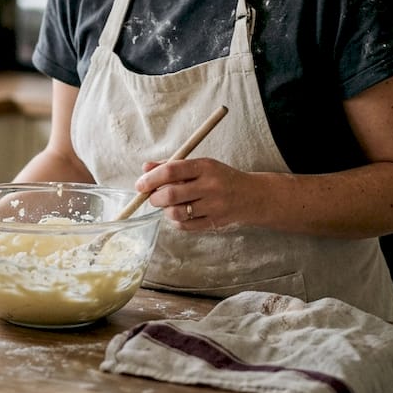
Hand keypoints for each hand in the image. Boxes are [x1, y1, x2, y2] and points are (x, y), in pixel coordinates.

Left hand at [135, 157, 259, 230]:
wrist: (251, 195)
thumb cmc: (220, 178)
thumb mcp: (200, 165)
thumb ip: (172, 166)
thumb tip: (145, 168)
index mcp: (205, 167)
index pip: (171, 170)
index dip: (151, 178)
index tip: (140, 184)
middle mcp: (210, 186)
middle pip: (171, 194)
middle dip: (154, 198)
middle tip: (152, 197)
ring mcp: (213, 206)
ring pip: (177, 212)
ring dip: (165, 210)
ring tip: (168, 205)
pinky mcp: (215, 222)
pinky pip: (185, 226)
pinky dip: (176, 221)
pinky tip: (179, 214)